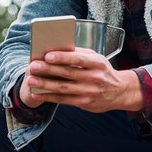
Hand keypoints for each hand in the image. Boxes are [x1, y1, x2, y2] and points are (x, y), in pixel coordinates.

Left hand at [22, 47, 143, 112]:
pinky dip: (49, 96)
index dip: (62, 57)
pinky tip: (37, 93)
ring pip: (63, 88)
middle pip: (67, 73)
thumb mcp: (96, 58)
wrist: (120, 92)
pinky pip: (63, 100)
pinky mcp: (84, 103)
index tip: (48, 55)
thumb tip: (57, 48)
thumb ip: (79, 53)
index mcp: (97, 63)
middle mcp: (94, 78)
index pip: (78, 59)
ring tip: (31, 80)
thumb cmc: (103, 71)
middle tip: (33, 66)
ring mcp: (89, 92)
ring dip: (45, 84)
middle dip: (48, 70)